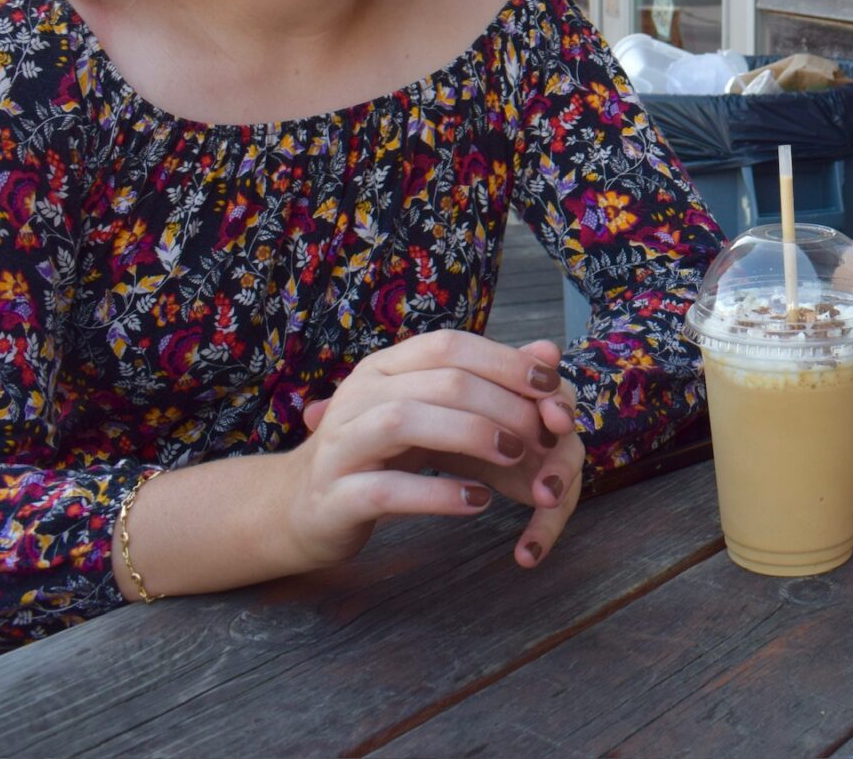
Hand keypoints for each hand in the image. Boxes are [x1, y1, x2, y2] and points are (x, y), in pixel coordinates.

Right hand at [284, 330, 579, 569]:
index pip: (449, 345)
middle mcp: (358, 395)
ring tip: (515, 456)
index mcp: (384, 368)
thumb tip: (550, 353)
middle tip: (542, 435)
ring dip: (471, 435)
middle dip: (502, 404)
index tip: (551, 384)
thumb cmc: (381, 457)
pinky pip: (386, 489)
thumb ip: (489, 385)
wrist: (301, 508)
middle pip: (439, 381)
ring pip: (405, 422)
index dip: (505, 360)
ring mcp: (342, 445)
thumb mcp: (436, 415)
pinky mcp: (335, 497)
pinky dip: (438, 494)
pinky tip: (477, 502)